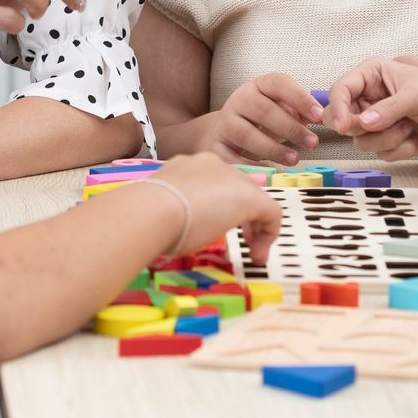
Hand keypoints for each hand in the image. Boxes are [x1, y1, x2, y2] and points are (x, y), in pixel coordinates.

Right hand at [148, 154, 282, 262]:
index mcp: (188, 166)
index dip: (221, 207)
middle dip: (243, 216)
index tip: (215, 228)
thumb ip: (174, 211)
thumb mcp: (160, 208)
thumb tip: (176, 228)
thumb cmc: (146, 215)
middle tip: (242, 239)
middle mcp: (212, 164)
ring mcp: (231, 177)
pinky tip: (257, 253)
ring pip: (255, 199)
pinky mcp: (249, 196)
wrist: (151, 211)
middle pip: (238, 189)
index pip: (215, 183)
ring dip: (256, 228)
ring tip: (253, 250)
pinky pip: (271, 212)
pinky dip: (268, 234)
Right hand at [202, 73, 323, 166]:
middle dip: (291, 128)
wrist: (226, 130)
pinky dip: (251, 165)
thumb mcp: (283, 108)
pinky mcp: (216, 144)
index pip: (279, 83)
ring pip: (247, 134)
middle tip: (313, 143)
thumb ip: (302, 111)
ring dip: (273, 148)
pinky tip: (268, 170)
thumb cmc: (263, 119)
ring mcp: (225, 121)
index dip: (300, 98)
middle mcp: (239, 99)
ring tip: (295, 159)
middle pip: (264, 110)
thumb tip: (325, 118)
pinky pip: (231, 156)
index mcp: (259, 85)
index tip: (319, 115)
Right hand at [326, 55, 417, 160]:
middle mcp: (373, 98)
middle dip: (361, 127)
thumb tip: (363, 122)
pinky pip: (380, 153)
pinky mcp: (391, 140)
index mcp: (374, 75)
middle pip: (343, 119)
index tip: (344, 125)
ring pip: (361, 140)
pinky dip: (399, 148)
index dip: (336, 108)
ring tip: (409, 126)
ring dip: (387, 138)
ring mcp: (380, 121)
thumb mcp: (417, 94)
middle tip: (377, 126)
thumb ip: (388, 109)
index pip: (341, 89)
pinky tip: (415, 136)